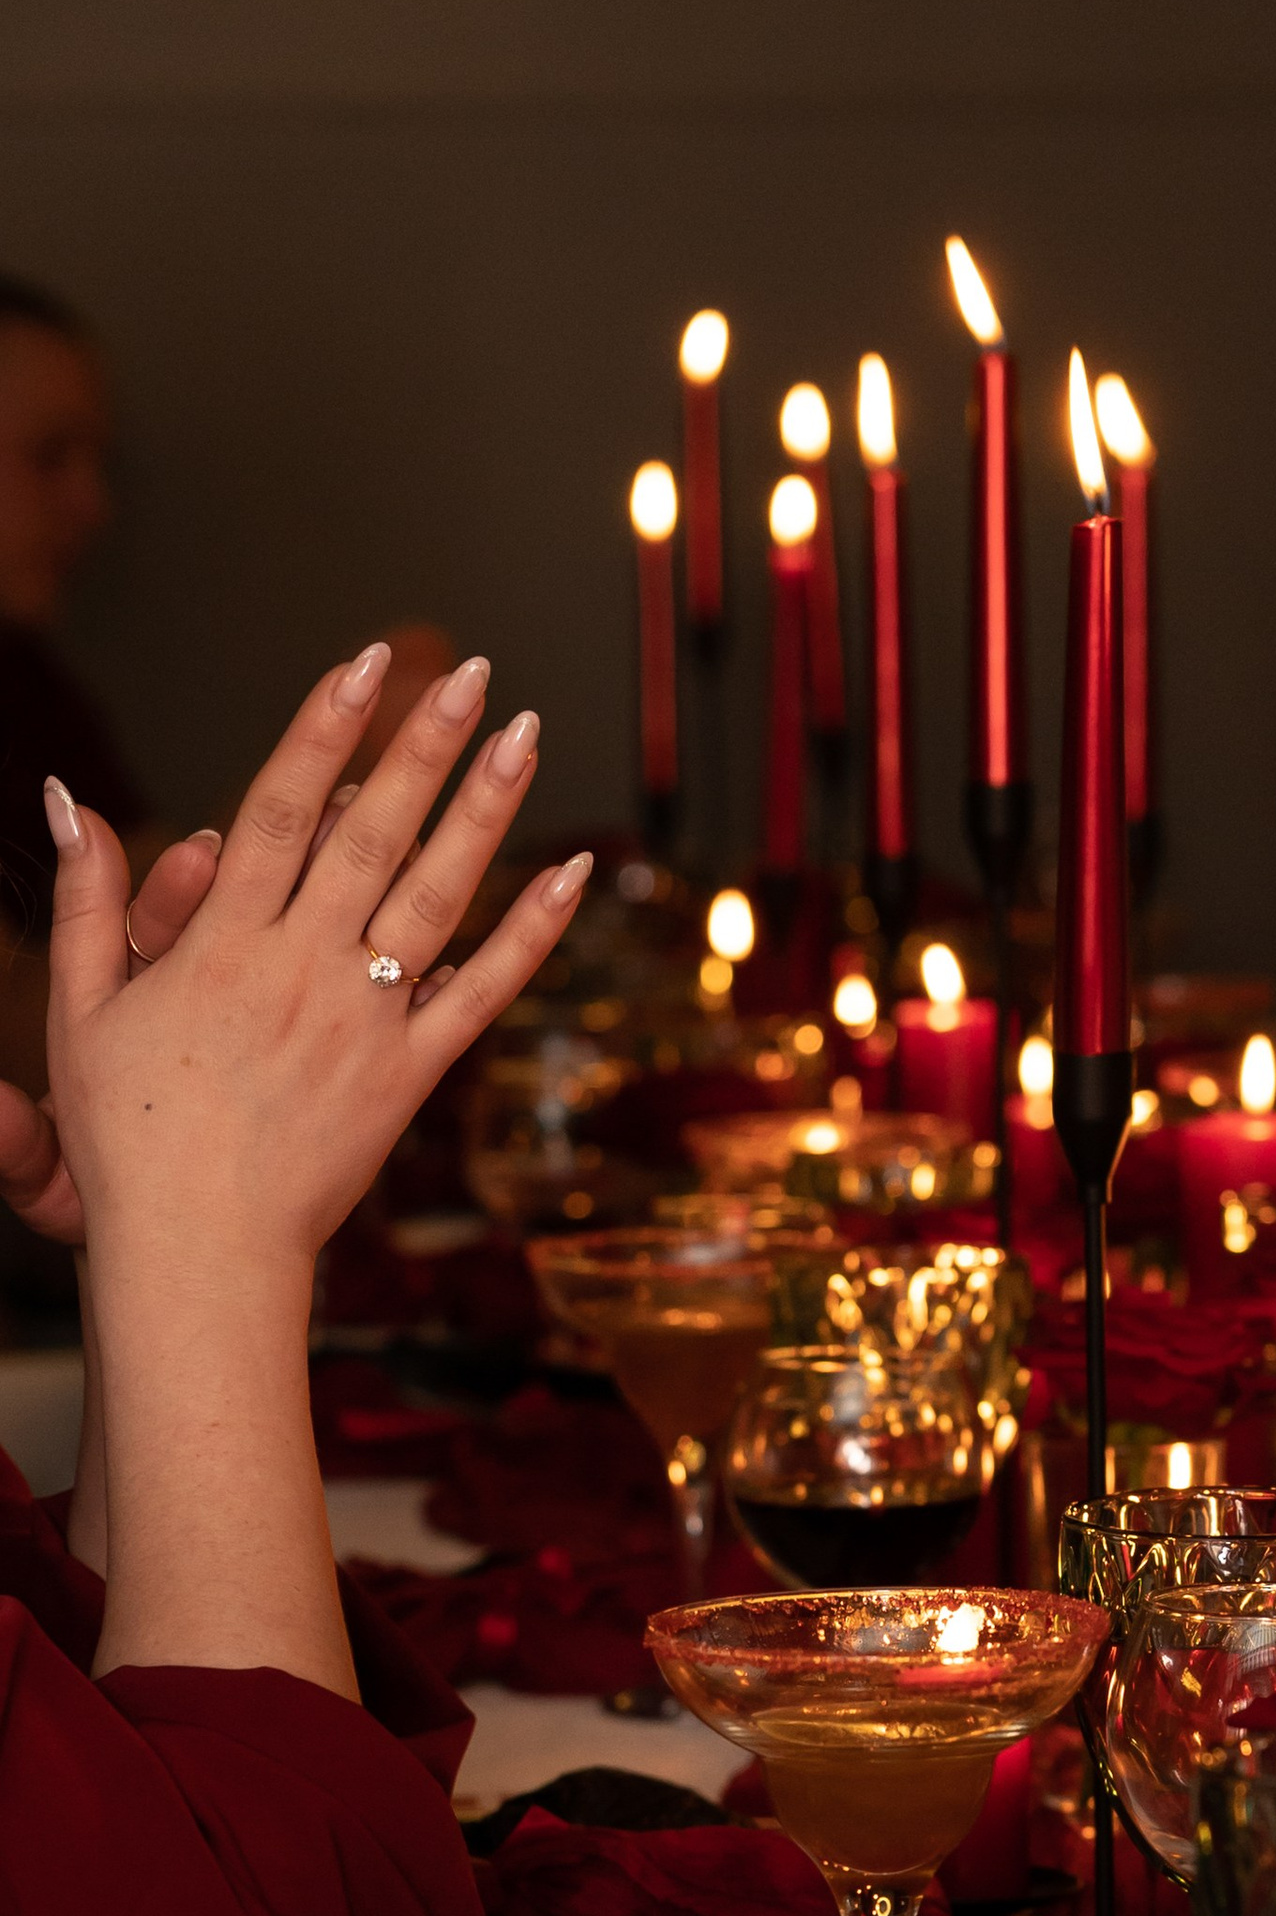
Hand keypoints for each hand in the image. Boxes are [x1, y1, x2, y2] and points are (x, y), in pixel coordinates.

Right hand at [44, 642, 585, 1276]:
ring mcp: (365, 1021)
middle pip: (372, 832)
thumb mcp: (80, 1010)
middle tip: (468, 671)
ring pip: (436, 895)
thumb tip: (64, 794)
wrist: (197, 1250)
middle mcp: (302, 970)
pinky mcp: (409, 1075)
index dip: (323, 729)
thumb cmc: (128, 1139)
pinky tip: (572, 873)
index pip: (280, 808)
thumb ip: (86, 899)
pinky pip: (482, 993)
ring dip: (484, 810)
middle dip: (422, 744)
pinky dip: (531, 933)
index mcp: (222, 945)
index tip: (360, 666)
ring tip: (523, 734)